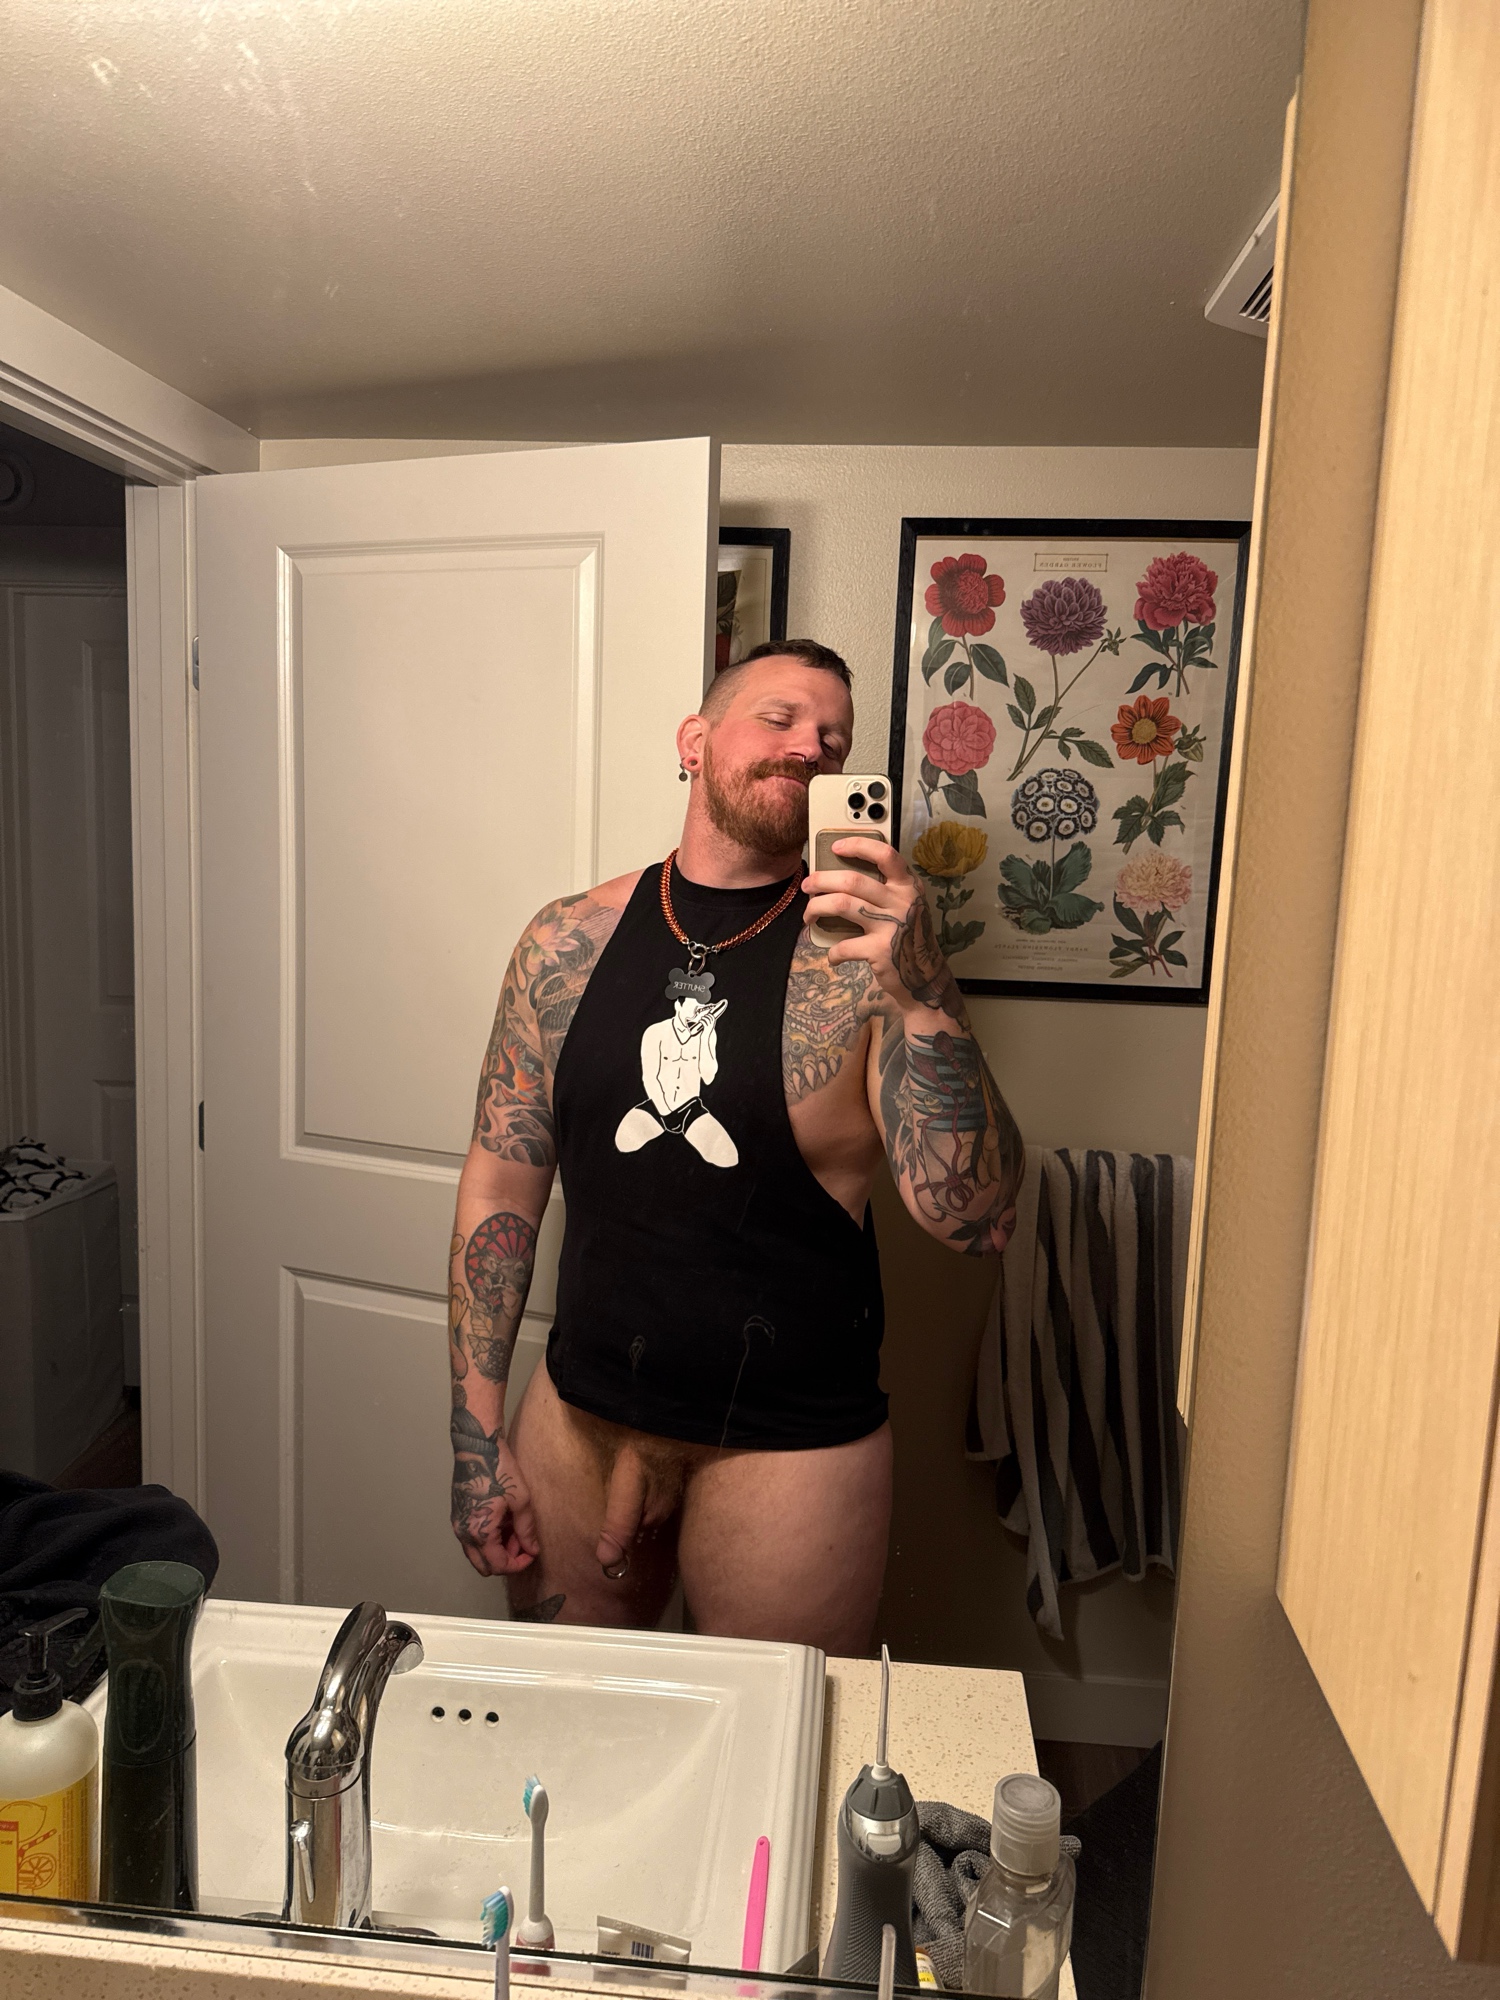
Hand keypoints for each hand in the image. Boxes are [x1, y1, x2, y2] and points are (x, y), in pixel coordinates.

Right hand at [450, 1431, 538, 1575]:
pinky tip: (503, 1522)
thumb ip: (526, 1529)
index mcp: (478, 1533)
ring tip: (515, 1529)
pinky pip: (473, 1539)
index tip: (531, 1553)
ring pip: (478, 1553)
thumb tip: (532, 1549)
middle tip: (522, 1543)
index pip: (498, 1565)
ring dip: (497, 1549)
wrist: (477, 1447)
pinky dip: (488, 1538)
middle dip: (506, 1559)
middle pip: (484, 1565)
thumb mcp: (520, 1500)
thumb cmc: (500, 1471)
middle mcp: (463, 1534)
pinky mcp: (458, 1515)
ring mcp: (458, 1525)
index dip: (517, 1564)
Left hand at [803, 837, 960, 1016]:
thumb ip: (886, 890)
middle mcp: (902, 901)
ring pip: (842, 904)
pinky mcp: (880, 950)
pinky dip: (832, 952)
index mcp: (908, 886)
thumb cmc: (909, 937)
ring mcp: (891, 925)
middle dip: (821, 880)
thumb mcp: (907, 906)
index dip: (858, 846)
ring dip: (817, 908)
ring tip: (808, 915)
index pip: (885, 855)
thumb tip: (841, 877)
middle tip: (807, 886)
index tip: (835, 847)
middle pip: (852, 880)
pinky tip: (833, 956)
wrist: (926, 978)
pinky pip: (843, 945)